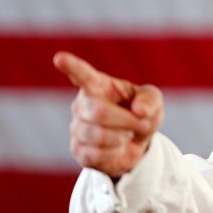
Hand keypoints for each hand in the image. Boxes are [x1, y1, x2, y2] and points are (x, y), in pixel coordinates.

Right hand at [53, 51, 163, 177]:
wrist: (137, 143)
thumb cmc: (141, 113)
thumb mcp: (153, 101)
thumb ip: (150, 100)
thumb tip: (140, 111)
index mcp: (97, 85)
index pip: (83, 75)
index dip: (71, 67)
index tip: (60, 58)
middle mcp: (82, 104)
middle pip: (98, 112)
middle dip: (127, 121)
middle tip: (144, 123)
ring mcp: (77, 127)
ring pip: (97, 135)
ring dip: (122, 137)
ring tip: (128, 134)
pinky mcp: (78, 150)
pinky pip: (95, 155)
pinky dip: (115, 153)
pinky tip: (117, 148)